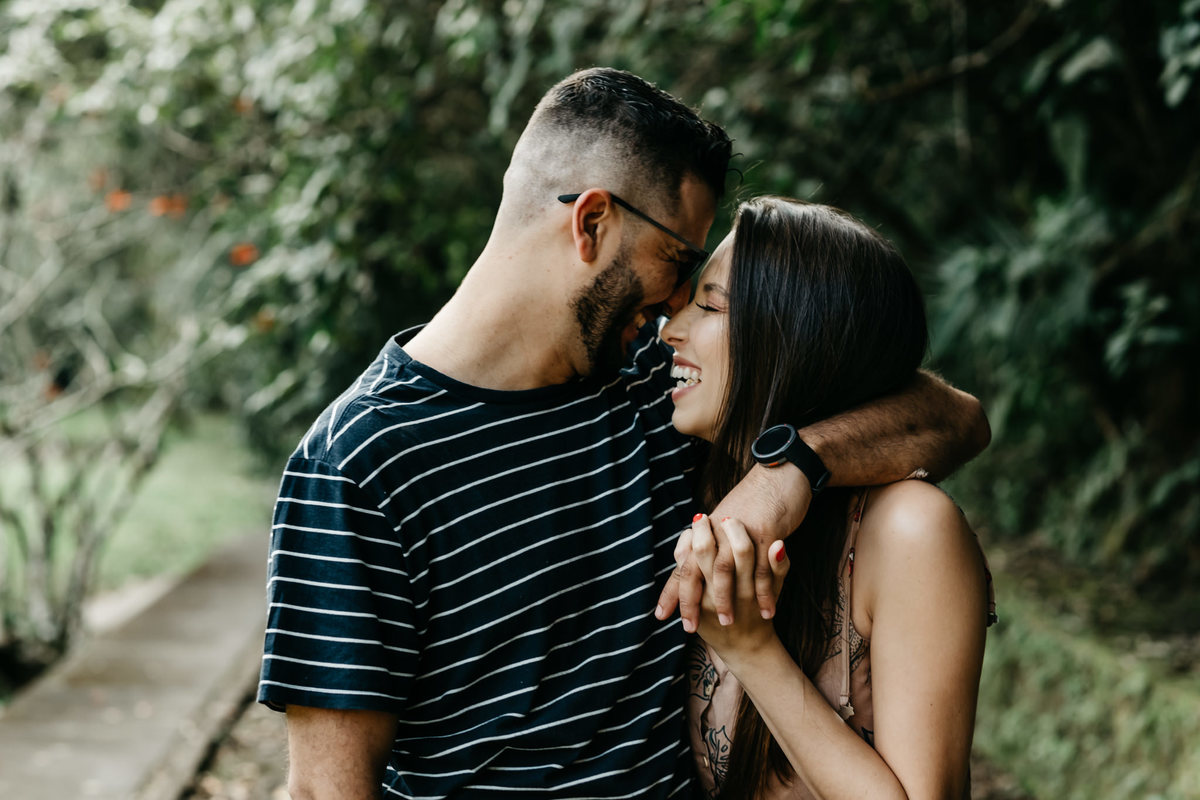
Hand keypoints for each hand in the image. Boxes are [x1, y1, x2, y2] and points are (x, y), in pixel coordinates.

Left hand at [656, 463, 811, 629]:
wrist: (780, 473)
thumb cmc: (755, 500)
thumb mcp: (729, 520)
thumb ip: (712, 542)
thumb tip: (687, 561)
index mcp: (706, 528)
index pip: (683, 563)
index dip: (673, 590)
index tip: (660, 614)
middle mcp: (717, 530)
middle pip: (697, 568)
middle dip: (691, 600)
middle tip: (689, 626)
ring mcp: (740, 530)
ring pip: (726, 570)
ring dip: (726, 599)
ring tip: (727, 623)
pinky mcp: (764, 530)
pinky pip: (762, 568)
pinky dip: (764, 592)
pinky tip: (767, 612)